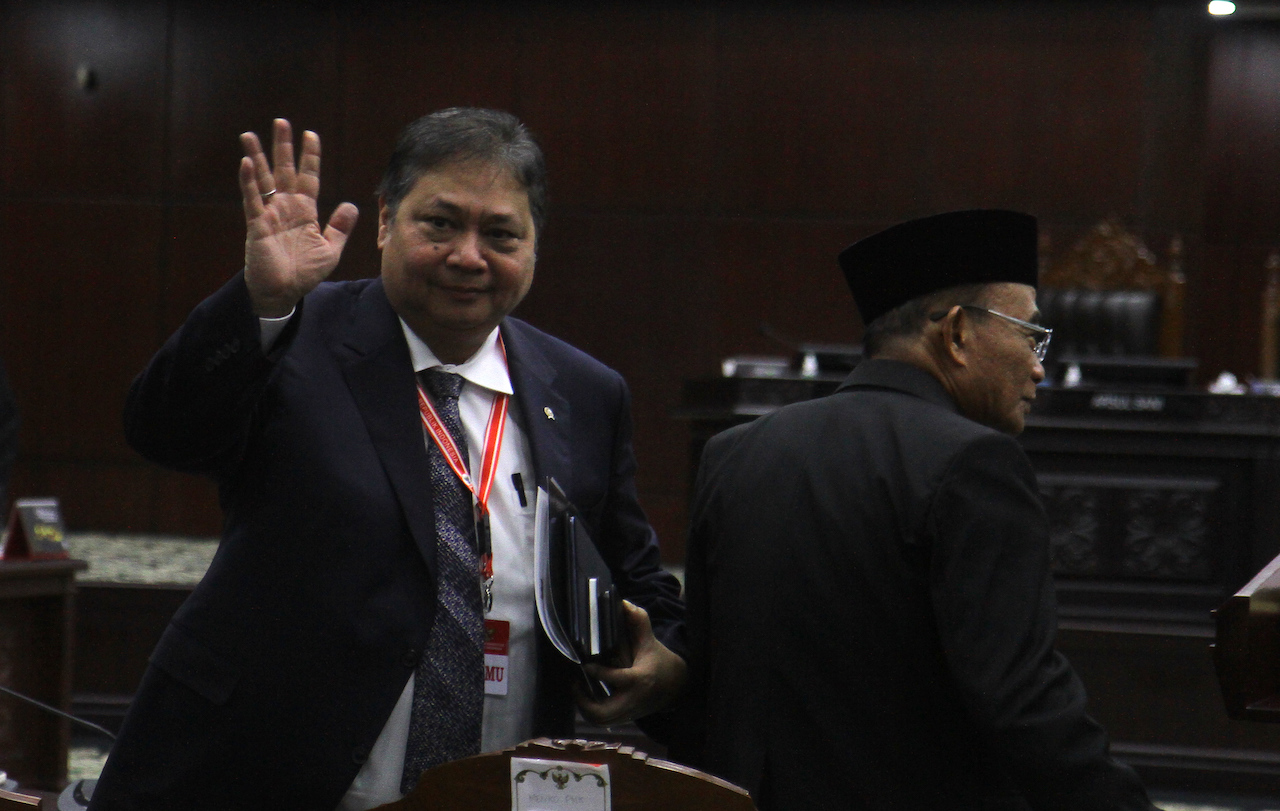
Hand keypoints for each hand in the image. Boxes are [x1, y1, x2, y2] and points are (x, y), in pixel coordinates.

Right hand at [239, 119, 358, 316]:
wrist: (284, 293)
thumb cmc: (304, 274)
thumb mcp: (329, 250)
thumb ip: (339, 228)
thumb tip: (351, 205)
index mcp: (305, 212)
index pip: (309, 178)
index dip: (310, 157)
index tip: (311, 134)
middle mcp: (286, 208)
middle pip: (285, 171)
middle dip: (283, 147)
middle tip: (281, 122)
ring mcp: (270, 214)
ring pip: (263, 180)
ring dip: (257, 157)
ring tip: (250, 135)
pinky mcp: (257, 225)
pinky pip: (253, 200)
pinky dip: (249, 182)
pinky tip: (245, 163)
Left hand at [575, 601, 687, 725]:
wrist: (676, 686)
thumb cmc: (660, 661)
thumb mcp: (650, 641)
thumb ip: (639, 622)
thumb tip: (625, 603)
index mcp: (640, 679)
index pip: (616, 679)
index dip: (598, 673)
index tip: (585, 665)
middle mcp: (633, 699)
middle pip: (604, 713)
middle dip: (584, 701)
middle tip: (576, 683)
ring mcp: (629, 712)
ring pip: (601, 721)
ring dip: (585, 707)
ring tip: (578, 688)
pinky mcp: (626, 717)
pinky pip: (604, 721)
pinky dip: (591, 711)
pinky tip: (587, 693)